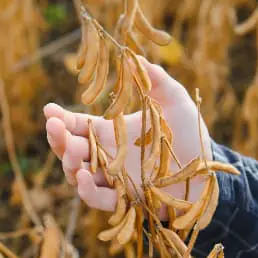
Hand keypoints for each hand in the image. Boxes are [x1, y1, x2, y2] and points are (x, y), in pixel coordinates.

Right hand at [43, 57, 212, 214]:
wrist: (209, 171)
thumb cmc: (191, 136)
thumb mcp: (176, 103)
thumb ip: (158, 81)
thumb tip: (137, 58)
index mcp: (112, 132)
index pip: (77, 126)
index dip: (60, 119)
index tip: (49, 110)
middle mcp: (107, 156)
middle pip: (70, 150)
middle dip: (58, 140)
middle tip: (55, 129)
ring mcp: (114, 179)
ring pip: (78, 175)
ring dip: (70, 164)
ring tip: (74, 151)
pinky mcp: (125, 200)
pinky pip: (98, 198)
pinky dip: (87, 190)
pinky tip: (84, 177)